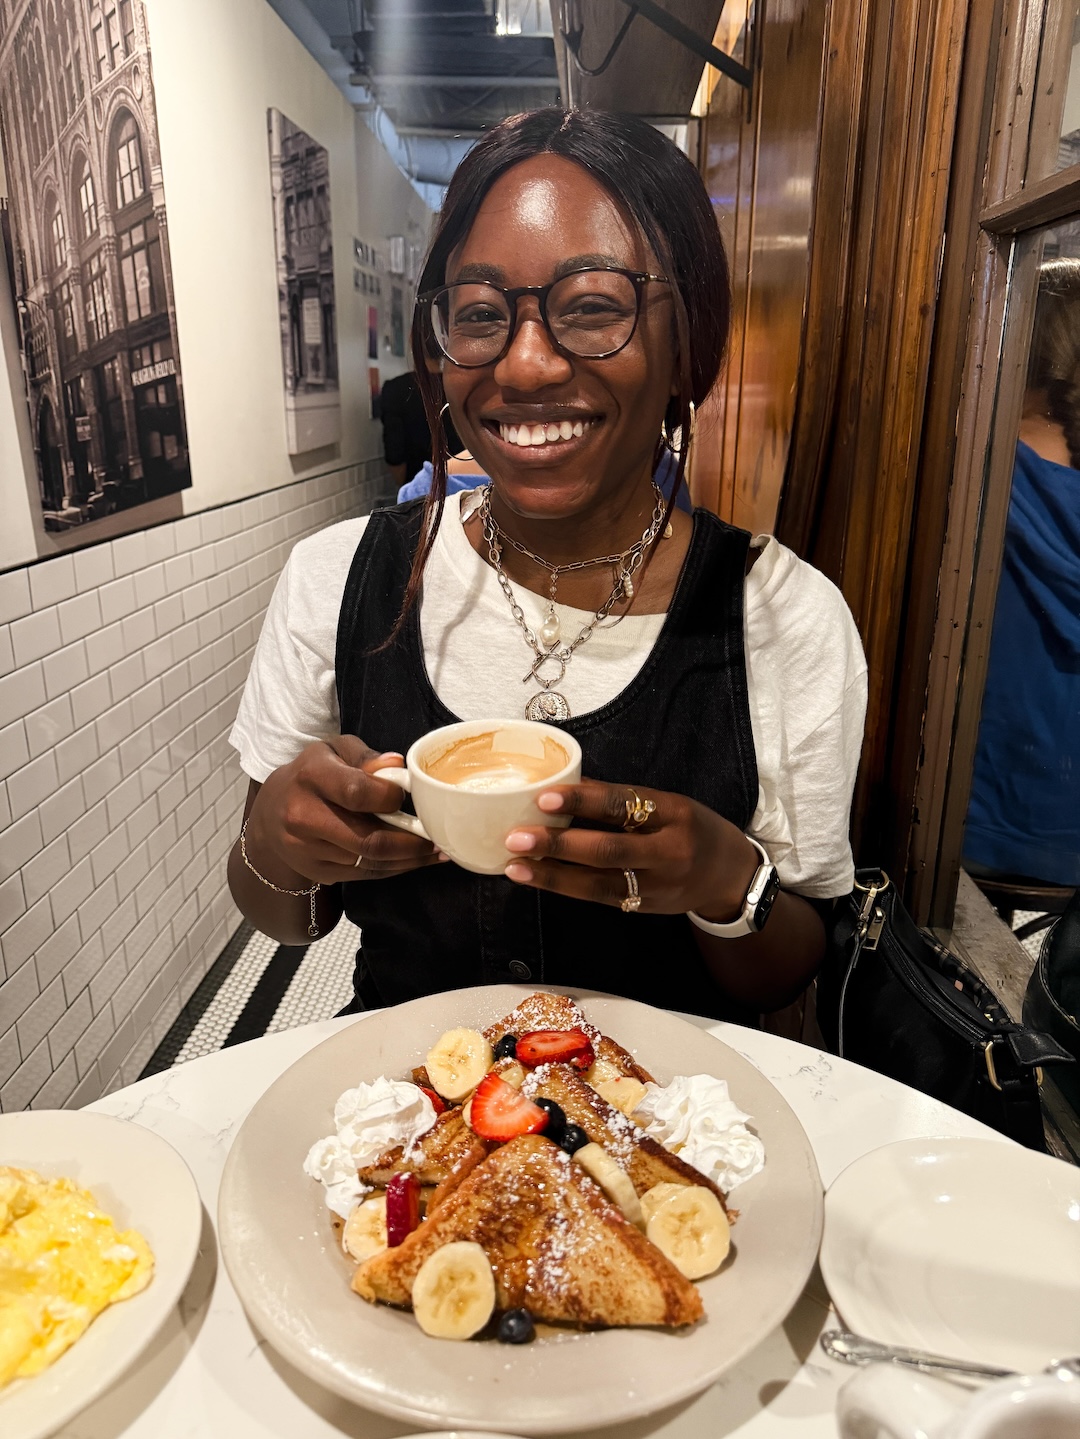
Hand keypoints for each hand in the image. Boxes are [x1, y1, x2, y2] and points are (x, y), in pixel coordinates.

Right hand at [245, 736, 442, 884]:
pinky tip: (415, 860)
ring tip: (437, 850)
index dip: (390, 797)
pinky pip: (365, 875)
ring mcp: (308, 851)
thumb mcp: (334, 750)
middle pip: (369, 840)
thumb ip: (366, 756)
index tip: (408, 795)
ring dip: (410, 859)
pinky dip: (394, 868)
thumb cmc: (312, 774)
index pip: (357, 793)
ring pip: (370, 862)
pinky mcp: (318, 872)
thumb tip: (398, 765)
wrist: (269, 814)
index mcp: (310, 777)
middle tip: (439, 835)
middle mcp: (303, 817)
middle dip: (412, 841)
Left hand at [502, 779, 758, 919]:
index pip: (624, 804)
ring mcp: (657, 886)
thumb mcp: (669, 803)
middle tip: (517, 836)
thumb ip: (622, 798)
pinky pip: (601, 898)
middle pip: (609, 850)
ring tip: (515, 865)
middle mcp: (669, 851)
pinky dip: (565, 888)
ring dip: (552, 876)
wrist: (730, 876)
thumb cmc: (691, 828)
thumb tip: (565, 783)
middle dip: (559, 845)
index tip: (545, 797)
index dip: (584, 801)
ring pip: (599, 883)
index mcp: (675, 813)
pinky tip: (536, 879)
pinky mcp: (644, 908)